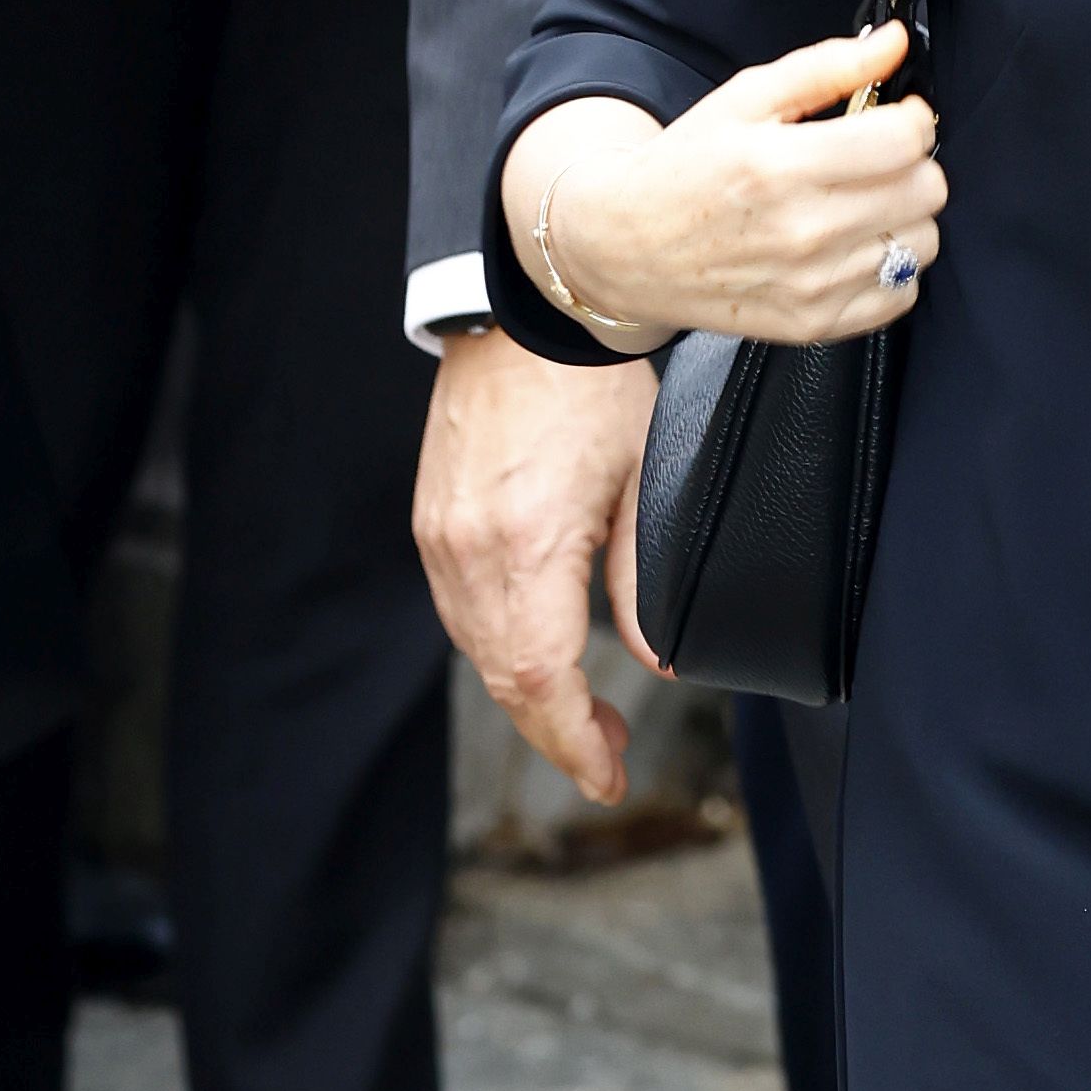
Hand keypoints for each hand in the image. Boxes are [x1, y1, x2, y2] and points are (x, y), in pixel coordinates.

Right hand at [413, 320, 656, 803]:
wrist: (523, 315)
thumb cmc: (592, 387)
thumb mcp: (643, 482)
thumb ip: (642, 581)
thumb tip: (659, 661)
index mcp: (524, 547)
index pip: (541, 681)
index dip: (574, 741)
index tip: (607, 775)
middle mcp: (468, 554)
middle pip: (505, 680)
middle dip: (558, 731)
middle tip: (608, 753)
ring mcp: (440, 540)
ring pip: (479, 652)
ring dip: (529, 693)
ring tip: (585, 711)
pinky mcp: (431, 524)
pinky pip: (461, 611)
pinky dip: (500, 647)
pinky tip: (541, 651)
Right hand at [501, 24, 948, 349]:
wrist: (625, 245)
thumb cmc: (685, 166)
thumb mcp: (746, 98)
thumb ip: (827, 67)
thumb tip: (896, 42)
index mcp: (782, 165)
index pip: (905, 140)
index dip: (913, 119)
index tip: (897, 116)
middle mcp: (803, 231)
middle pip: (926, 191)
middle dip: (912, 164)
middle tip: (877, 159)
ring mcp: (811, 286)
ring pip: (923, 243)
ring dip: (906, 216)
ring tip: (865, 202)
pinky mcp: (814, 325)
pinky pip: (902, 295)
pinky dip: (894, 268)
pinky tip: (857, 245)